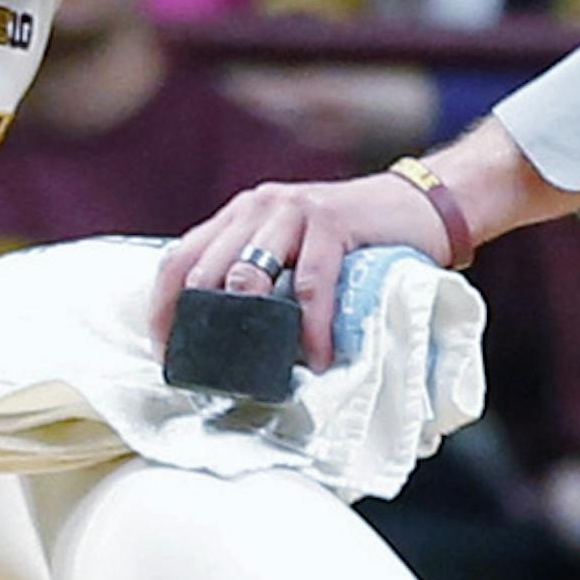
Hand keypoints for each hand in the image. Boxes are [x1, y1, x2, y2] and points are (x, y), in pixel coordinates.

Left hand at [152, 167, 450, 374]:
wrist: (416, 206)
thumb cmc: (350, 240)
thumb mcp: (292, 250)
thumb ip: (261, 276)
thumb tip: (227, 341)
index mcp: (239, 215)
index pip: (179, 258)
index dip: (163, 306)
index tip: (164, 351)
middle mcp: (257, 206)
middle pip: (205, 269)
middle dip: (200, 326)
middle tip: (211, 373)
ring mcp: (292, 210)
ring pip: (249, 272)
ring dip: (250, 329)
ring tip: (259, 372)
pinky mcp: (331, 221)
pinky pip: (311, 282)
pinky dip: (312, 327)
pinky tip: (319, 359)